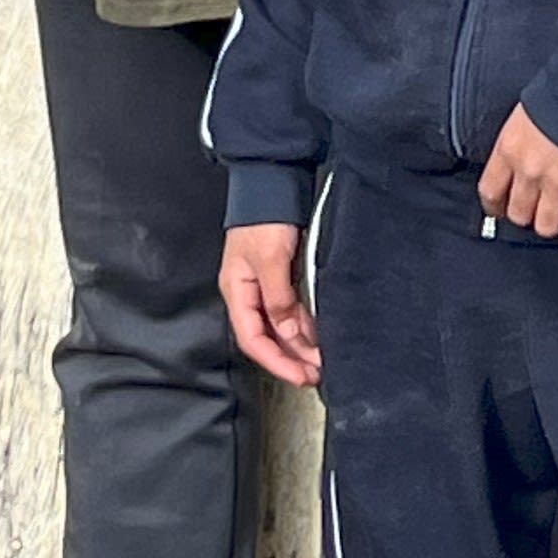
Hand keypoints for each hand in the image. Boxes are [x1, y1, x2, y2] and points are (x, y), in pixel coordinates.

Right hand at [222, 225, 319, 384]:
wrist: (273, 182)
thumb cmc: (265, 217)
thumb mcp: (270, 259)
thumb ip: (278, 298)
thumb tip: (288, 334)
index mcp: (236, 291)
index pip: (253, 339)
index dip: (276, 361)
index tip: (300, 376)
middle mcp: (249, 293)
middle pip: (267, 337)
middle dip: (290, 358)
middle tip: (316, 374)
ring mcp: (264, 285)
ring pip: (280, 325)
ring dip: (299, 345)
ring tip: (320, 361)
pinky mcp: (280, 276)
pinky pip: (290, 310)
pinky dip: (302, 324)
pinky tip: (317, 336)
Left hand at [478, 105, 557, 242]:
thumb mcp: (523, 114)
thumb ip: (517, 142)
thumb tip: (519, 160)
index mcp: (508, 149)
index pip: (490, 192)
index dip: (495, 207)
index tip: (500, 210)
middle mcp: (528, 170)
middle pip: (518, 214)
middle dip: (526, 215)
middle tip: (535, 211)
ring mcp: (557, 181)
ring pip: (546, 225)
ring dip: (550, 225)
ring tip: (556, 220)